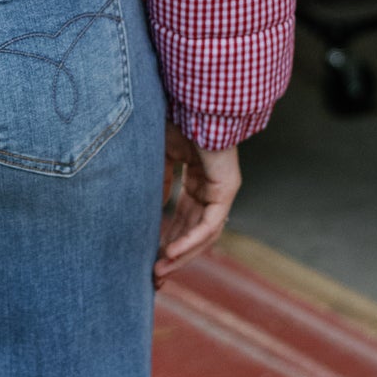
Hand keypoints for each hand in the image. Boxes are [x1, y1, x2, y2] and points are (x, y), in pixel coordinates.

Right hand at [155, 122, 240, 287]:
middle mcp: (211, 187)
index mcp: (196, 178)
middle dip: (174, 253)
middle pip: (194, 230)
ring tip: (160, 269)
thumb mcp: (159, 156)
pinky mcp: (226, 189)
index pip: (184, 217)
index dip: (168, 238)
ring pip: (204, 233)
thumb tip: (151, 210)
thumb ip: (158, 183)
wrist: (192, 102)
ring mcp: (221, 190)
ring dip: (182, 253)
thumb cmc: (174, 119)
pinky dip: (191, 239)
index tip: (150, 257)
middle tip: (155, 275)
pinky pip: (210, 223)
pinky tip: (171, 251)